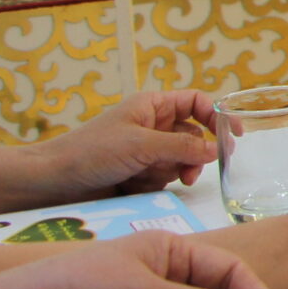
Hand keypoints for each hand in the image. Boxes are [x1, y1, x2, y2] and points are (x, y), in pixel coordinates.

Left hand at [26, 92, 217, 202]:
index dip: (217, 116)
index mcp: (153, 106)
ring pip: (180, 161)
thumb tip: (215, 150)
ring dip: (171, 172)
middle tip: (188, 174)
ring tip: (151, 179)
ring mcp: (146, 150)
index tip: (235, 136)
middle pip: (193, 138)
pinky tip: (133, 185)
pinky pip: (164, 177)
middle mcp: (153, 125)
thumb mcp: (141, 145)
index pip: (197, 103)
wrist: (53, 182)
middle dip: (191, 157)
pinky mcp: (139, 173)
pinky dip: (155, 183)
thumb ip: (181, 148)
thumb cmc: (91, 152)